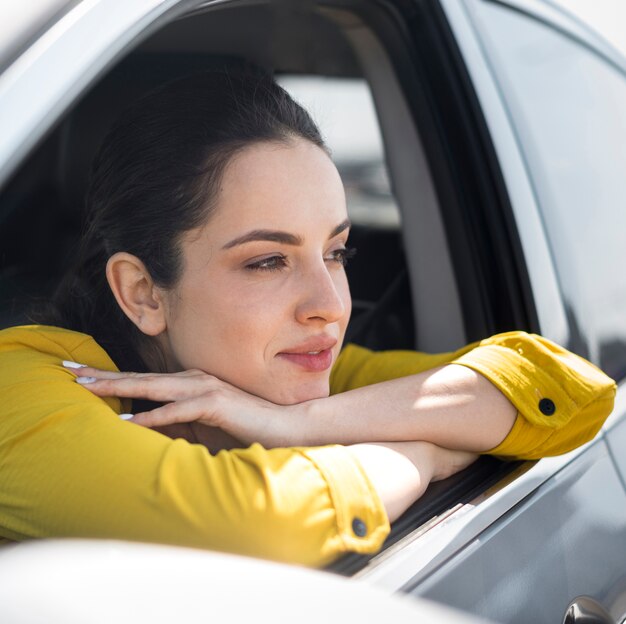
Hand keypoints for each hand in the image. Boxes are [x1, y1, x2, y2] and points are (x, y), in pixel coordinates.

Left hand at [64, 364, 297, 447]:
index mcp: (188, 383)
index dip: (110, 377)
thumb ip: (174, 422)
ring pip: (154, 387)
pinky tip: (131, 420)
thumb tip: (143, 426)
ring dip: (120, 387)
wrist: (284, 426)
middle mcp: (192, 379)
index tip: (79, 376)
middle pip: (140, 377)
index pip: (142, 380)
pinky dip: (155, 414)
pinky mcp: (216, 403)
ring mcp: (204, 388)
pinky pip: (180, 410)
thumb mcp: (201, 426)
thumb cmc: (244, 427)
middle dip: (102, 375)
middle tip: (68, 370)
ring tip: (88, 388)